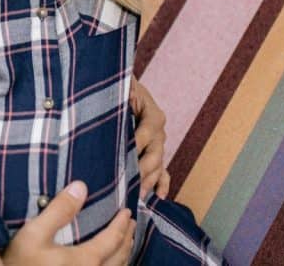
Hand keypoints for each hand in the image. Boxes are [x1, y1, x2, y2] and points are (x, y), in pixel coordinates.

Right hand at [3, 181, 135, 265]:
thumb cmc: (20, 264)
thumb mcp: (34, 234)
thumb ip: (58, 210)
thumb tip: (81, 186)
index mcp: (86, 260)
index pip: (112, 240)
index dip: (121, 225)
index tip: (127, 211)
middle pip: (119, 257)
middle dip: (127, 239)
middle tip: (131, 225)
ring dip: (124, 255)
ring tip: (125, 243)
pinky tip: (108, 264)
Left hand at [130, 78, 168, 198]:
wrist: (125, 89)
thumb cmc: (122, 88)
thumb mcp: (123, 88)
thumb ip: (124, 93)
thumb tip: (125, 94)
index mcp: (153, 114)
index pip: (146, 133)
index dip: (135, 145)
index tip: (121, 158)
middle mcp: (159, 131)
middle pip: (154, 154)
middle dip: (143, 170)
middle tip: (129, 184)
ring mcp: (158, 145)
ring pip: (157, 165)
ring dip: (149, 180)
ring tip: (139, 194)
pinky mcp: (154, 154)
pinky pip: (163, 172)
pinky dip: (162, 184)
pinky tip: (159, 196)